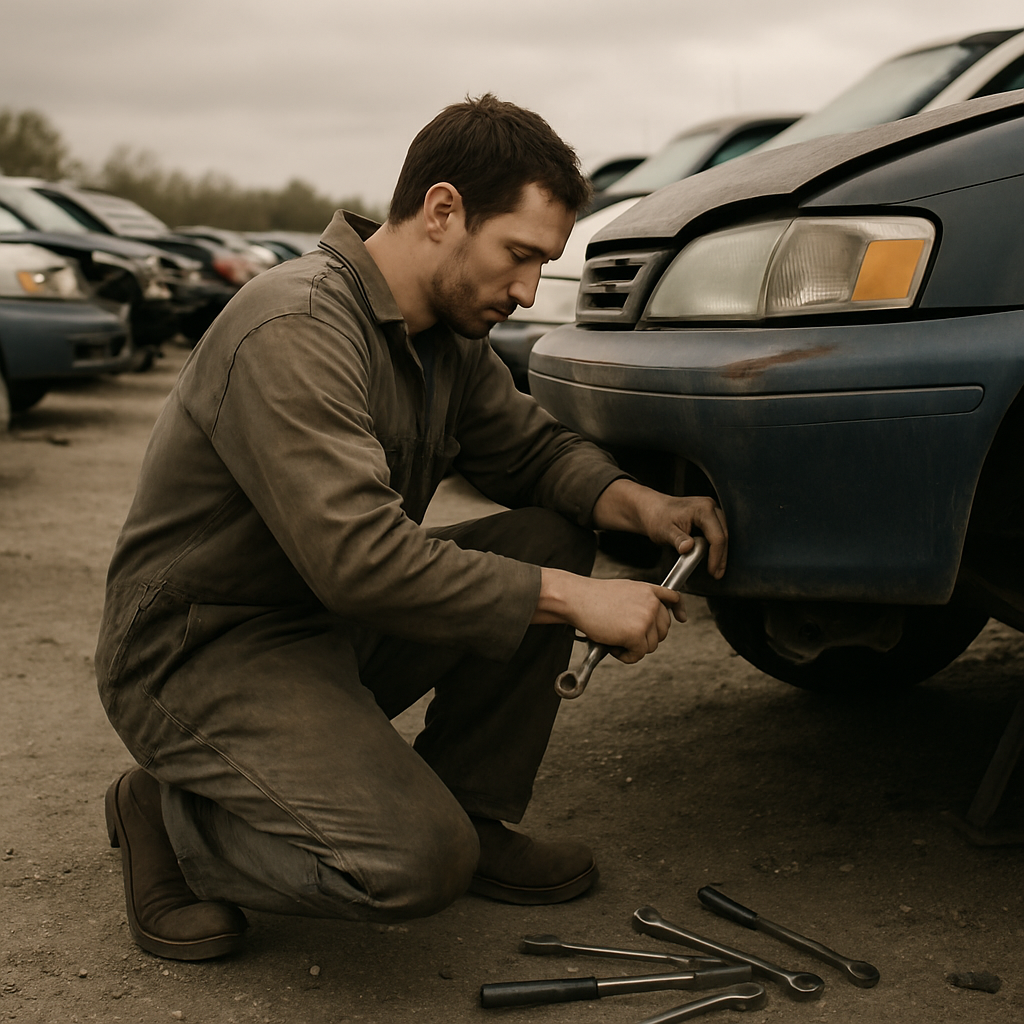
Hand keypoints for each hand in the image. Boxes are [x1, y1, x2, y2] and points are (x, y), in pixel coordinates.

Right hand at [534, 570, 684, 662]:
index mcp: (648, 590)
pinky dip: (626, 656)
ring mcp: (646, 618)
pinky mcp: (637, 634)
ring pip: (651, 645)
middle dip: (646, 637)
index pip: (673, 598)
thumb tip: (645, 620)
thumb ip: (639, 600)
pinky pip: (639, 655)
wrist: (576, 599)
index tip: (682, 618)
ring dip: (634, 648)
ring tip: (614, 638)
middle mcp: (652, 603)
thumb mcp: (623, 591)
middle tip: (624, 636)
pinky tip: (612, 646)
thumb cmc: (591, 597)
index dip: (678, 610)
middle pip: (663, 630)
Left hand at [592, 480, 727, 578]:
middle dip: (721, 557)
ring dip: (720, 553)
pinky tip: (711, 559)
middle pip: (723, 536)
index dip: (716, 556)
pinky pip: (716, 534)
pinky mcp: (708, 518)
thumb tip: (688, 547)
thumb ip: (678, 539)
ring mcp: (710, 512)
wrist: (651, 510)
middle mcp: (710, 507)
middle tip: (717, 574)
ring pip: (722, 535)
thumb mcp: (665, 530)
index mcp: (703, 509)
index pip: (717, 536)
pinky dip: (715, 547)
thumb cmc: (657, 517)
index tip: (713, 571)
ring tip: (715, 569)